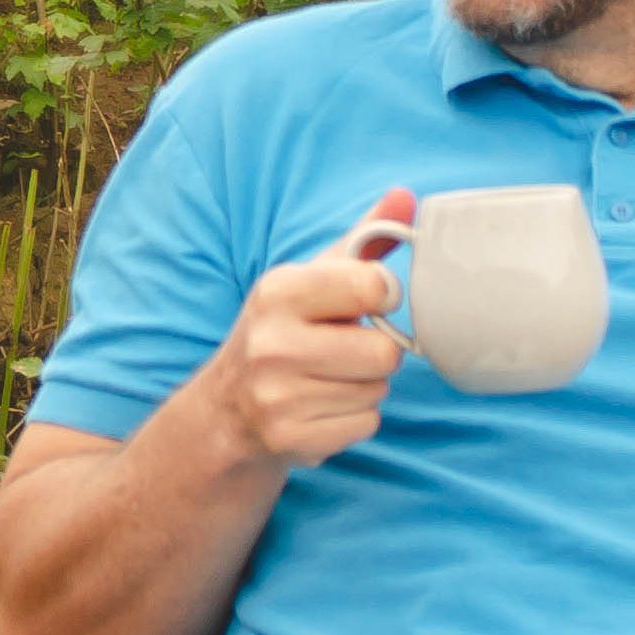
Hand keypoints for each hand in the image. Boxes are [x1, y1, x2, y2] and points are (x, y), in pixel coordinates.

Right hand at [207, 188, 416, 468]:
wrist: (227, 407)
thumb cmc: (284, 329)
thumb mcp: (313, 277)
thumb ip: (363, 238)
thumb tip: (407, 196)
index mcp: (279, 290)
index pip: (373, 287)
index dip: (381, 297)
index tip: (363, 303)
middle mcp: (272, 342)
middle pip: (384, 352)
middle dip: (374, 353)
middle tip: (343, 350)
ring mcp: (277, 395)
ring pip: (377, 391)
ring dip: (363, 386)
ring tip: (328, 378)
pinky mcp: (290, 439)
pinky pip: (365, 425)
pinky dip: (352, 419)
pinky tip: (321, 407)